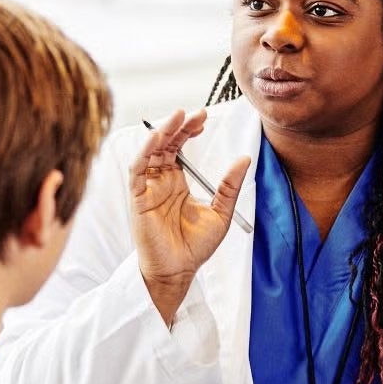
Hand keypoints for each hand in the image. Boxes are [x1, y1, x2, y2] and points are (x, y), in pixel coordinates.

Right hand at [130, 109, 249, 322]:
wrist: (180, 271)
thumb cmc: (196, 246)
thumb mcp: (221, 212)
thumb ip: (230, 185)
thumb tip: (244, 158)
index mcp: (176, 183)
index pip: (179, 148)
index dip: (189, 130)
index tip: (203, 117)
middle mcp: (160, 182)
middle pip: (165, 145)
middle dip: (177, 126)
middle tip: (193, 112)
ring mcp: (148, 189)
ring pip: (150, 152)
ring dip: (161, 133)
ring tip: (176, 116)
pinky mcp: (138, 199)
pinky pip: (137, 171)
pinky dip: (144, 153)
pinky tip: (156, 139)